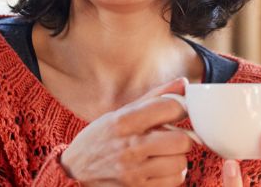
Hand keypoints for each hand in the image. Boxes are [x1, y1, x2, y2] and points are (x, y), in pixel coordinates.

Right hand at [60, 78, 193, 185]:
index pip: (170, 108)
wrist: (75, 169)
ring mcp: (134, 171)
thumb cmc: (101, 137)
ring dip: (176, 158)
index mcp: (124, 121)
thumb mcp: (121, 113)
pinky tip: (158, 168)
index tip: (178, 111)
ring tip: (162, 154)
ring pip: (180, 163)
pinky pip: (174, 181)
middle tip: (172, 137)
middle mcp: (129, 146)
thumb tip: (184, 83)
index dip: (181, 108)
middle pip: (182, 141)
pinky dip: (171, 174)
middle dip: (181, 138)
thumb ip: (155, 98)